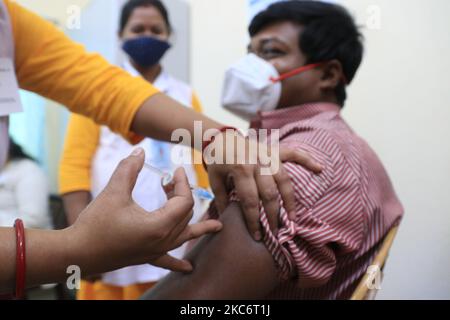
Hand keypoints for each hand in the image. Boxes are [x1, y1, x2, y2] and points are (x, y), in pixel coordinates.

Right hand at [68, 148, 222, 275]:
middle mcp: (163, 241)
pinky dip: (179, 262)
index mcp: (160, 225)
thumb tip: (140, 151)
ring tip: (217, 227)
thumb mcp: (114, 191)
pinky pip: (168, 260)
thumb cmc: (95, 223)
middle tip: (172, 182)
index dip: (182, 183)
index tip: (175, 171)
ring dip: (198, 227)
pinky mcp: (146, 257)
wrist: (77, 252)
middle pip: (185, 215)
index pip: (184, 201)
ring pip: (184, 237)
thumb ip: (129, 169)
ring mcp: (156, 251)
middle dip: (183, 195)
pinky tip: (189, 268)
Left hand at [206, 131, 320, 240]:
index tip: (257, 236)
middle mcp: (257, 162)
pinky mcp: (274, 150)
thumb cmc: (217, 161)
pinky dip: (308, 160)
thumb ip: (222, 200)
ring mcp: (267, 155)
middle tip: (275, 233)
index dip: (254, 221)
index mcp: (240, 169)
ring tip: (293, 219)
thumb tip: (227, 221)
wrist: (221, 136)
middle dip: (273, 217)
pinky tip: (320, 169)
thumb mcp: (214, 180)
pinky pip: (294, 153)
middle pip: (270, 194)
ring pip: (284, 180)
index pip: (250, 201)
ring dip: (290, 201)